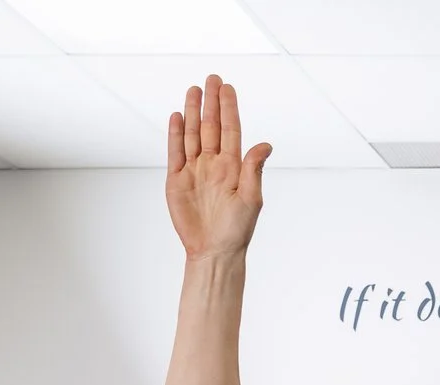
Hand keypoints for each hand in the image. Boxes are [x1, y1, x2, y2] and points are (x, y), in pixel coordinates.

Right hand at [164, 76, 269, 259]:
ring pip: (193, 134)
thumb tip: (264, 144)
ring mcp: (194, 170)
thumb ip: (253, 169)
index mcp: (234, 168)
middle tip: (211, 79)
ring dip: (193, 112)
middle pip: (211, 127)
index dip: (229, 109)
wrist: (213, 251)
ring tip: (193, 91)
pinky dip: (175, 134)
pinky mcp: (177, 180)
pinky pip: (175, 152)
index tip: (227, 88)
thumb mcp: (251, 199)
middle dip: (211, 103)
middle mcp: (214, 165)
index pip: (231, 131)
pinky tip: (178, 117)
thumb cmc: (236, 230)